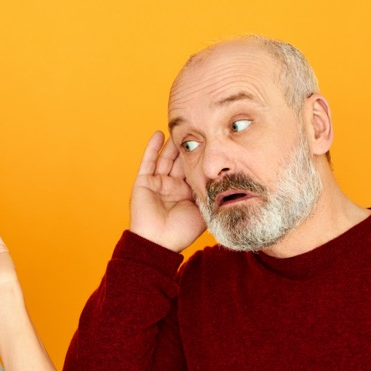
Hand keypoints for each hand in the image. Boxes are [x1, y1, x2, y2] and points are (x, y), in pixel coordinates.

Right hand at [129, 131, 205, 252]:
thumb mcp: (203, 211)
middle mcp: (172, 186)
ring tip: (179, 127)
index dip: (202, 156)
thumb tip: (226, 182)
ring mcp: (157, 183)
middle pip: (180, 161)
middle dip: (187, 146)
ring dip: (172, 144)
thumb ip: (211, 196)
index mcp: (187, 193)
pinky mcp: (144, 182)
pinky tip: (159, 134)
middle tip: (197, 128)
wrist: (160, 243)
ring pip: (166, 158)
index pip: (194, 170)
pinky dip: (152, 147)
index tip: (212, 140)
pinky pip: (148, 162)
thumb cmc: (181, 232)